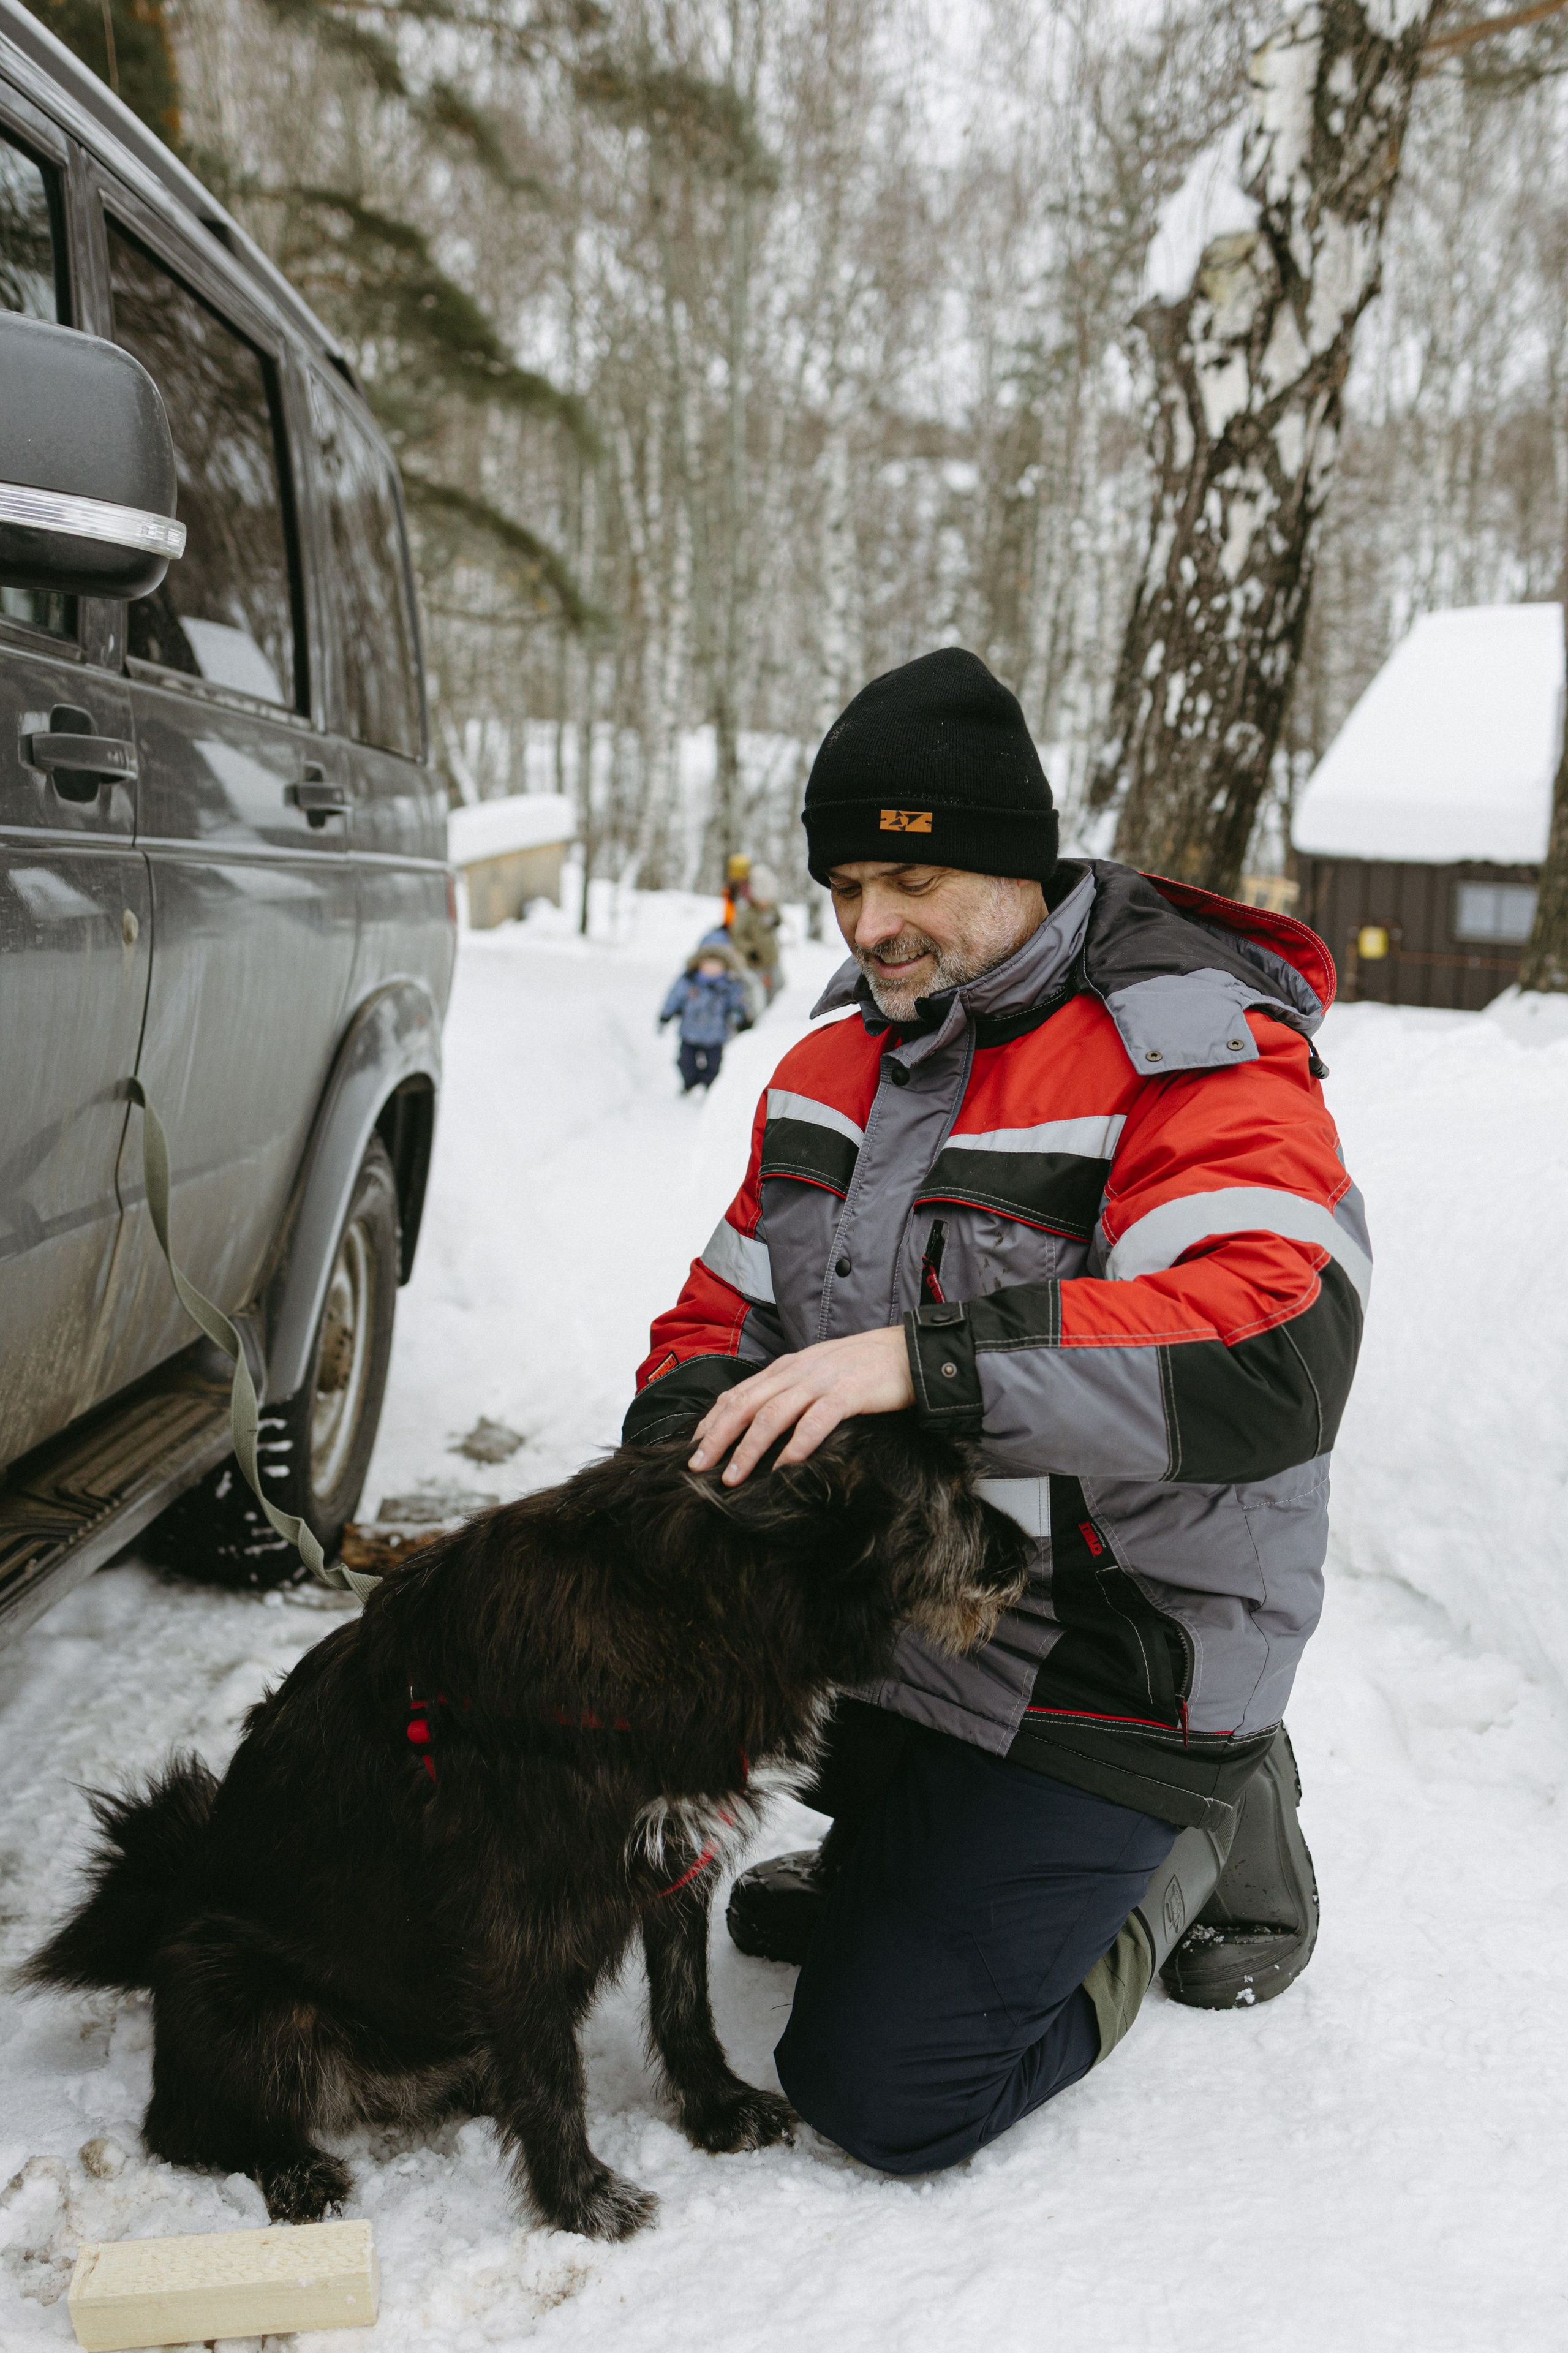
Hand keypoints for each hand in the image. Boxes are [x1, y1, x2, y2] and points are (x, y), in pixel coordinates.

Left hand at [688, 1326, 913, 1484]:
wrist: (910, 1352)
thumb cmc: (866, 1369)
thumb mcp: (820, 1373)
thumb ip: (793, 1391)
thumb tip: (765, 1422)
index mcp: (788, 1367)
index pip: (739, 1392)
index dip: (713, 1420)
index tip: (694, 1447)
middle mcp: (798, 1371)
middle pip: (745, 1404)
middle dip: (717, 1437)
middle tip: (697, 1467)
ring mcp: (821, 1381)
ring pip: (772, 1415)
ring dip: (748, 1448)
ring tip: (732, 1478)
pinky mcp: (847, 1394)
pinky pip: (815, 1422)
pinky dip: (796, 1446)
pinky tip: (783, 1469)